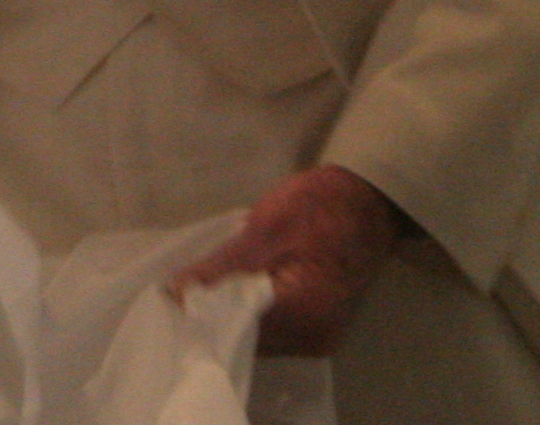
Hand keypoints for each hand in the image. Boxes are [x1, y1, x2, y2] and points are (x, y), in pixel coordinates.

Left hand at [170, 167, 403, 357]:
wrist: (369, 200)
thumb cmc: (321, 206)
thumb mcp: (265, 227)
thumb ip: (222, 266)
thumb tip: (175, 291)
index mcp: (304, 314)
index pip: (237, 330)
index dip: (200, 313)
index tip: (171, 294)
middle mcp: (314, 339)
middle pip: (247, 340)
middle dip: (214, 314)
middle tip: (184, 285)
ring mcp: (319, 337)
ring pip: (258, 336)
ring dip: (233, 312)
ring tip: (209, 283)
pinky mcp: (317, 327)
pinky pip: (273, 328)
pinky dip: (253, 310)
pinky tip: (237, 287)